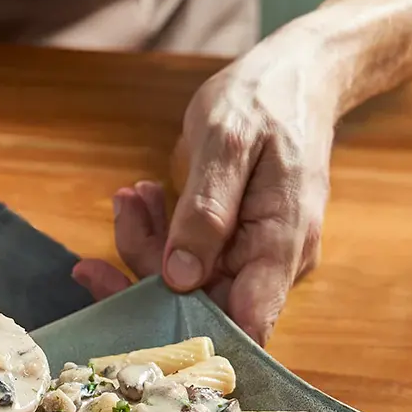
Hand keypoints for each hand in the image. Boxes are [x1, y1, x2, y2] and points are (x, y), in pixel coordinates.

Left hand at [73, 37, 334, 342]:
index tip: (131, 305)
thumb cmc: (265, 101)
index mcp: (281, 245)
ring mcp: (250, 257)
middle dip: (146, 273)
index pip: (244, 324)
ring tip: (131, 195)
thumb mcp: (229, 142)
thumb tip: (180, 278)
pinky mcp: (231, 246)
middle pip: (200, 306)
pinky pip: (187, 259)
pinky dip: (159, 234)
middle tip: (120, 216)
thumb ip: (207, 210)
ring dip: (146, 245)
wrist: (292, 77)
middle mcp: (268, 264)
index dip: (189, 333)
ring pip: (185, 283)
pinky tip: (143, 198)